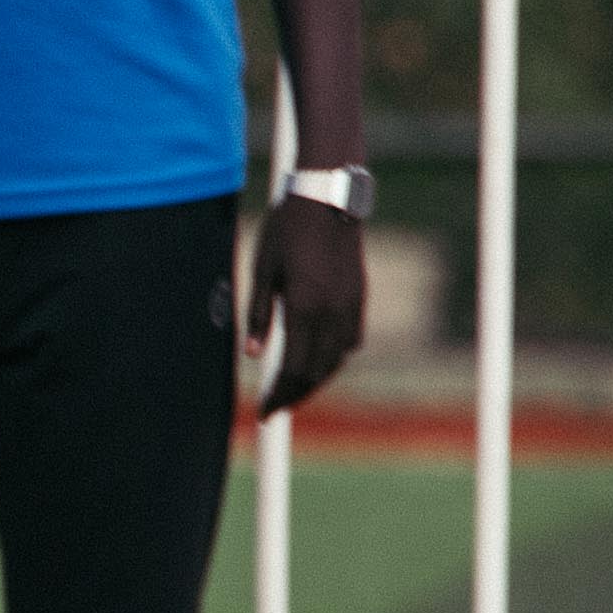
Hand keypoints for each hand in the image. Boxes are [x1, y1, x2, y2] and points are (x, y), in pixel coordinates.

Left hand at [250, 196, 366, 415]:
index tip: (264, 412)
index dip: (278, 396)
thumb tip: (251, 355)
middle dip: (296, 394)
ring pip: (336, 359)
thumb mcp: (263, 271)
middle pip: (317, 372)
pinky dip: (334, 357)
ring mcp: (351, 306)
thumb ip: (258, 315)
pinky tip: (320, 358)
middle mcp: (332, 312)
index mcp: (304, 308)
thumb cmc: (287, 231)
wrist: (327, 200)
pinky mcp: (360, 297)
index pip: (293, 370)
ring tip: (295, 389)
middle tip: (276, 406)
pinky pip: (351, 340)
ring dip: (316, 379)